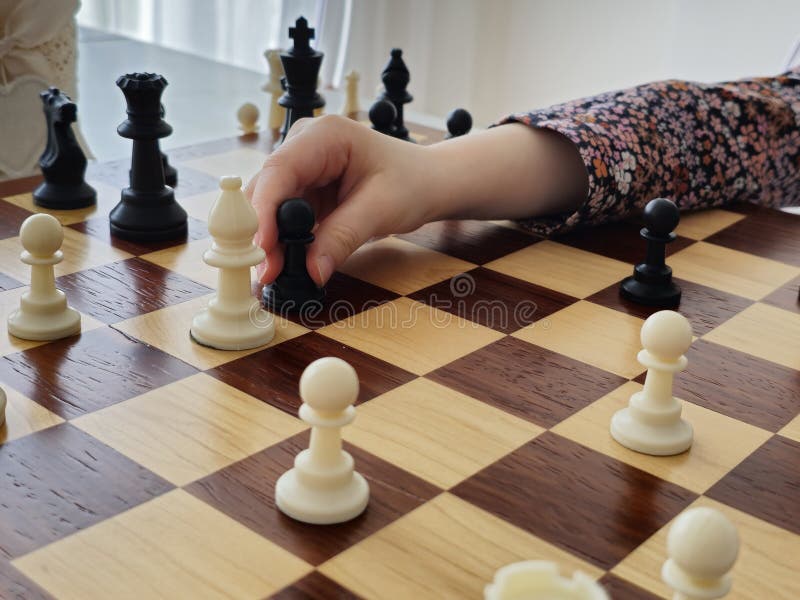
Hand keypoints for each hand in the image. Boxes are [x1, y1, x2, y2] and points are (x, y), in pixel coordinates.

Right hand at [246, 115, 439, 285]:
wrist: (427, 183)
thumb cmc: (411, 182)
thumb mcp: (381, 210)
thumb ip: (343, 237)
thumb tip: (311, 270)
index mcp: (325, 136)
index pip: (281, 170)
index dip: (265, 210)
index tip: (262, 247)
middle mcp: (305, 146)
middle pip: (268, 189)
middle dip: (264, 231)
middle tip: (267, 272)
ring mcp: (302, 168)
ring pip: (270, 206)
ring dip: (271, 240)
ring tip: (275, 273)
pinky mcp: (304, 190)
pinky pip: (284, 217)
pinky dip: (283, 241)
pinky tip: (285, 265)